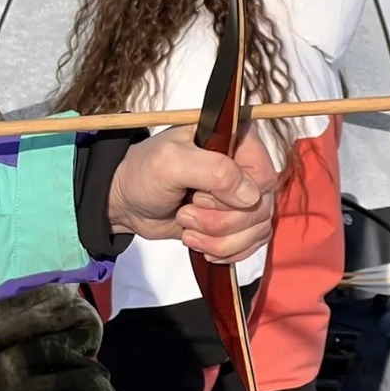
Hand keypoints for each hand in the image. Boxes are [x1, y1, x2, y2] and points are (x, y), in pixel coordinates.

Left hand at [107, 124, 277, 262]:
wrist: (127, 202)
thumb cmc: (143, 174)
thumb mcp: (170, 163)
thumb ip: (213, 170)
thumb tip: (250, 195)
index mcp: (234, 141)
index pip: (262, 176)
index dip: (234, 195)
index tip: (199, 196)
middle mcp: (244, 168)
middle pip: (260, 208)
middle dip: (219, 222)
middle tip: (184, 213)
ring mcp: (241, 197)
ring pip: (257, 229)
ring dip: (219, 239)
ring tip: (186, 227)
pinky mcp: (236, 221)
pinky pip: (250, 244)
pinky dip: (224, 250)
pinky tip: (199, 242)